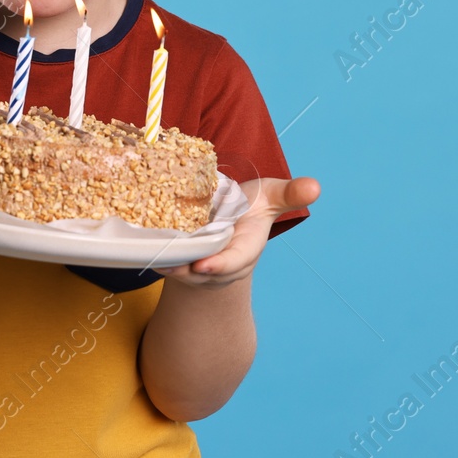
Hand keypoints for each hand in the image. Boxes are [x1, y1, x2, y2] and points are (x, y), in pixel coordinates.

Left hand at [154, 175, 319, 287]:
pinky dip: (153, 256)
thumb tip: (316, 187)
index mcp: (244, 248)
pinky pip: (163, 261)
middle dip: (187, 269)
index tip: (203, 267)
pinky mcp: (176, 260)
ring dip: (167, 264)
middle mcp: (219, 261)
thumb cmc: (248, 211)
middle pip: (201, 270)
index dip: (219, 266)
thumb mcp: (269, 198)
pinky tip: (141, 246)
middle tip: (171, 262)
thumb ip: (289, 193)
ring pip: (179, 269)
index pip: (233, 261)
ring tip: (154, 255)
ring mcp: (196, 263)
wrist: (223, 227)